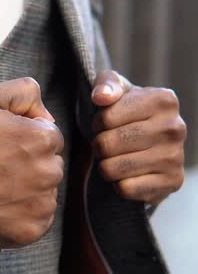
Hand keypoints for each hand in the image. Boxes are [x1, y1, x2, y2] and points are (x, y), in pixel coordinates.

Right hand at [0, 78, 63, 248]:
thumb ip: (23, 91)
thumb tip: (46, 113)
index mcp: (40, 139)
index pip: (50, 136)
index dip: (25, 137)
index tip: (0, 144)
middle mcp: (47, 173)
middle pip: (51, 165)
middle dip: (30, 163)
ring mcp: (38, 206)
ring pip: (46, 192)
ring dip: (28, 189)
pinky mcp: (28, 232)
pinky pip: (39, 219)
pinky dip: (22, 214)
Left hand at [91, 70, 185, 204]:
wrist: (148, 145)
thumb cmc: (126, 112)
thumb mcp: (115, 90)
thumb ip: (105, 84)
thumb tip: (101, 97)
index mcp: (163, 100)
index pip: (105, 118)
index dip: (96, 123)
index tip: (105, 123)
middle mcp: (175, 127)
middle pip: (106, 144)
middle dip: (98, 146)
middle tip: (108, 143)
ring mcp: (175, 157)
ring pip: (112, 168)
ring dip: (105, 166)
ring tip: (116, 157)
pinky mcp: (172, 182)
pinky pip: (125, 189)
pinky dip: (117, 184)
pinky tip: (127, 174)